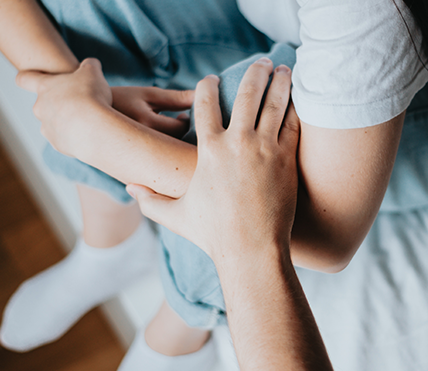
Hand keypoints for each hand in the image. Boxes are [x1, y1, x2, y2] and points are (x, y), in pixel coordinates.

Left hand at [16, 58, 112, 157]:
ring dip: (65, 120)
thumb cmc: (91, 96)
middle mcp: (40, 108)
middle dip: (57, 103)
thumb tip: (90, 64)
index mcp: (44, 87)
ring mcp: (47, 128)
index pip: (24, 79)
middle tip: (77, 102)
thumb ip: (89, 65)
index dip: (26, 77)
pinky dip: (73, 136)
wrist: (95, 128)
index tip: (29, 78)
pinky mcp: (57, 144)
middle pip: (42, 103)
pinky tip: (87, 133)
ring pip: (52, 122)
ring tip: (85, 120)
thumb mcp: (93, 72)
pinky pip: (63, 138)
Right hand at [127, 59, 299, 262]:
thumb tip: (129, 188)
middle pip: (247, 93)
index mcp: (209, 150)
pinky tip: (298, 98)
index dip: (208, 86)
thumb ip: (151, 200)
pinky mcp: (286, 159)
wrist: (252, 250)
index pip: (205, 104)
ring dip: (279, 82)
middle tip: (260, 63)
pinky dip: (295, 107)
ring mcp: (265, 149)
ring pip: (274, 103)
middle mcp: (237, 143)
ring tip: (283, 70)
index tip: (212, 79)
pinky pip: (293, 124)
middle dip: (254, 73)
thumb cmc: (213, 235)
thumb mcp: (176, 216)